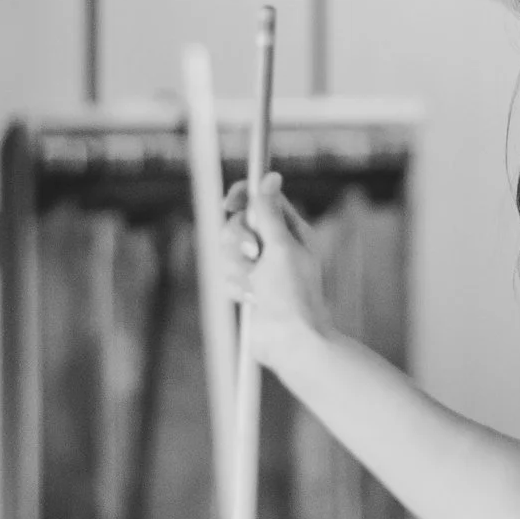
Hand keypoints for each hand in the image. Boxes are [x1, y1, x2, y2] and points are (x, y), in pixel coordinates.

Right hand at [219, 171, 331, 361]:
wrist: (290, 342)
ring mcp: (259, 267)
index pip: (260, 199)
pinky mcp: (246, 286)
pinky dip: (237, 288)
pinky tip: (253, 300)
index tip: (230, 204)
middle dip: (239, 241)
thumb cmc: (293, 296)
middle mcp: (274, 245)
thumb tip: (270, 177)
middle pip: (237, 223)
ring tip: (256, 287)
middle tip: (254, 256)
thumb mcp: (282, 248)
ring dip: (239, 270)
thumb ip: (270, 213)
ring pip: (227, 251)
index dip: (243, 196)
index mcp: (290, 230)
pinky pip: (226, 275)